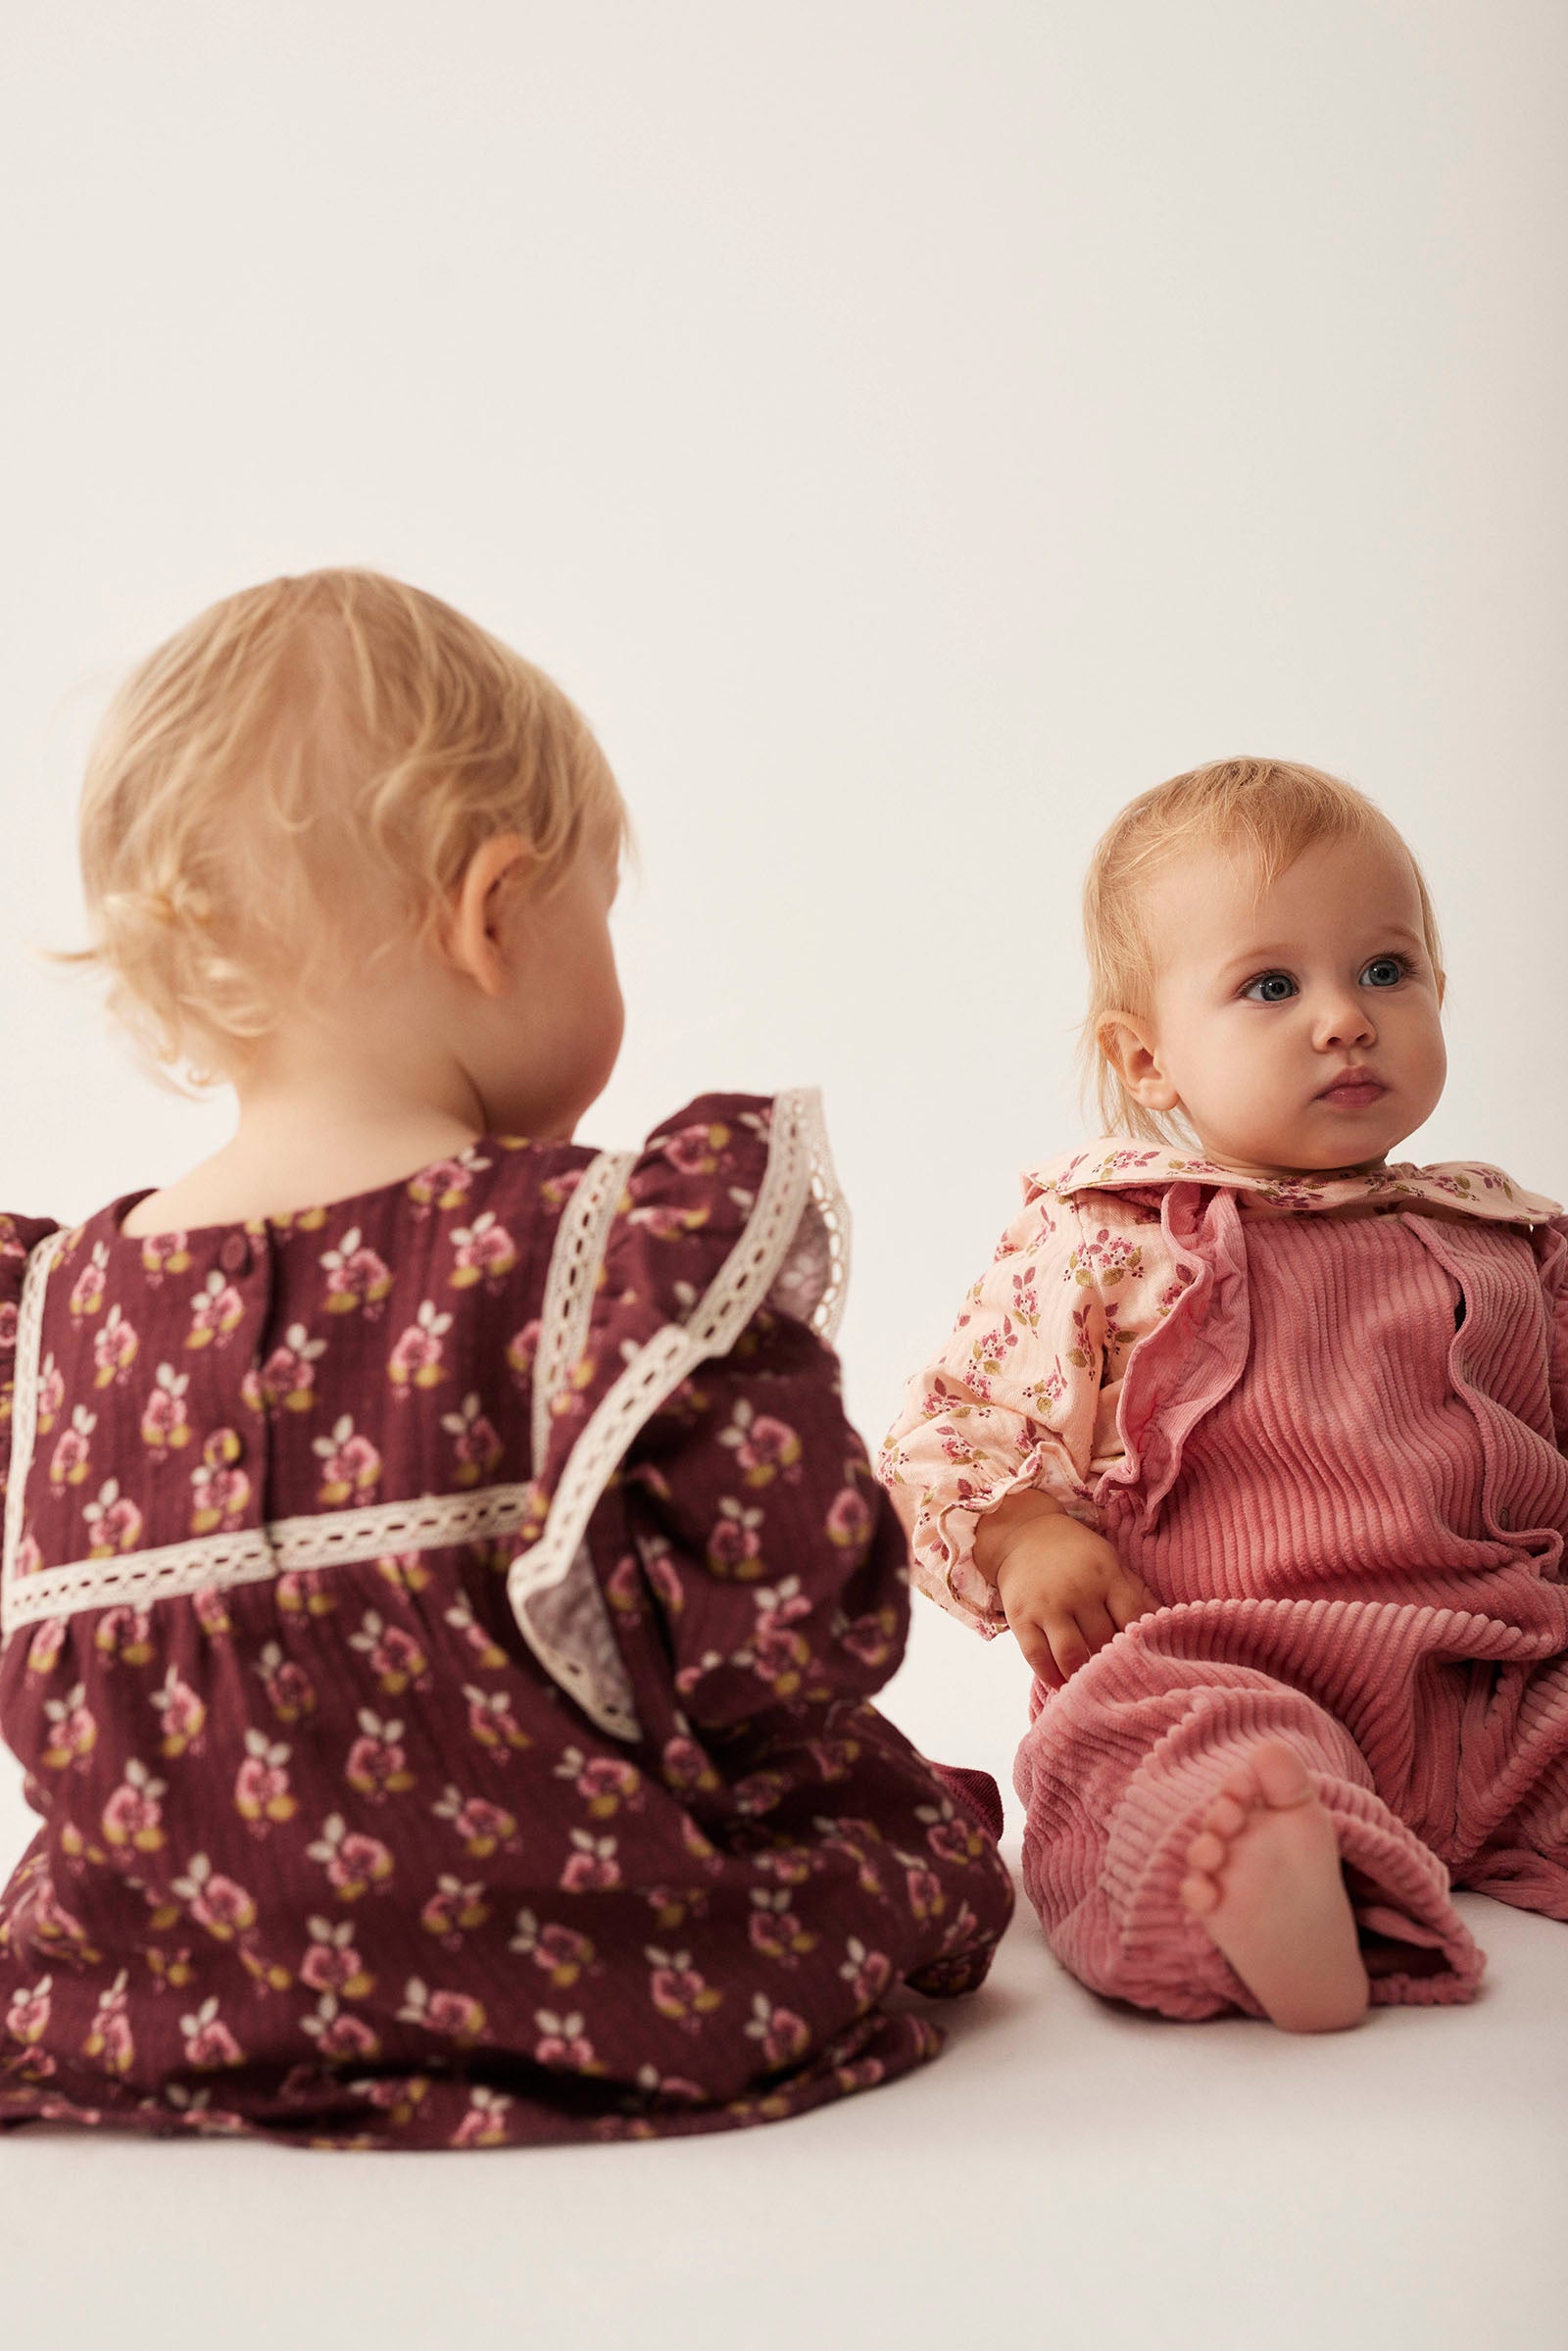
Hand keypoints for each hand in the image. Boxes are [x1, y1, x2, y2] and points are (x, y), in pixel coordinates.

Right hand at [985, 1504, 1156, 1688]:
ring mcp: (1047, 1606)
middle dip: (1112, 1664)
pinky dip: (1051, 1677)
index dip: (1141, 1643)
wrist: (1023, 1534)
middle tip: (1120, 1681)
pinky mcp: (1021, 1617)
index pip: (1132, 1618)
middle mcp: (1077, 1591)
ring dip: (1083, 1677)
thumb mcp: (1111, 1562)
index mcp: (1105, 1576)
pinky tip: (1061, 1684)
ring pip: (1071, 1655)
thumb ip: (1137, 1593)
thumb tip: (1169, 1625)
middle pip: (1103, 1641)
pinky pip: (1037, 1657)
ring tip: (1091, 1687)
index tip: (1146, 1661)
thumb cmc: (1077, 1554)